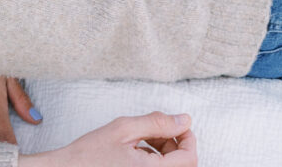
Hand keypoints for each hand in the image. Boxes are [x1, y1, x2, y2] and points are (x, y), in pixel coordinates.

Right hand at [19, 112, 195, 166]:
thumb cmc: (91, 154)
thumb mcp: (124, 129)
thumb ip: (156, 123)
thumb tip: (184, 120)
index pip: (190, 158)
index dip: (187, 138)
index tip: (177, 124)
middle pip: (183, 164)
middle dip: (174, 143)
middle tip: (153, 130)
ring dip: (165, 152)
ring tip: (143, 139)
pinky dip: (155, 161)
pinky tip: (138, 151)